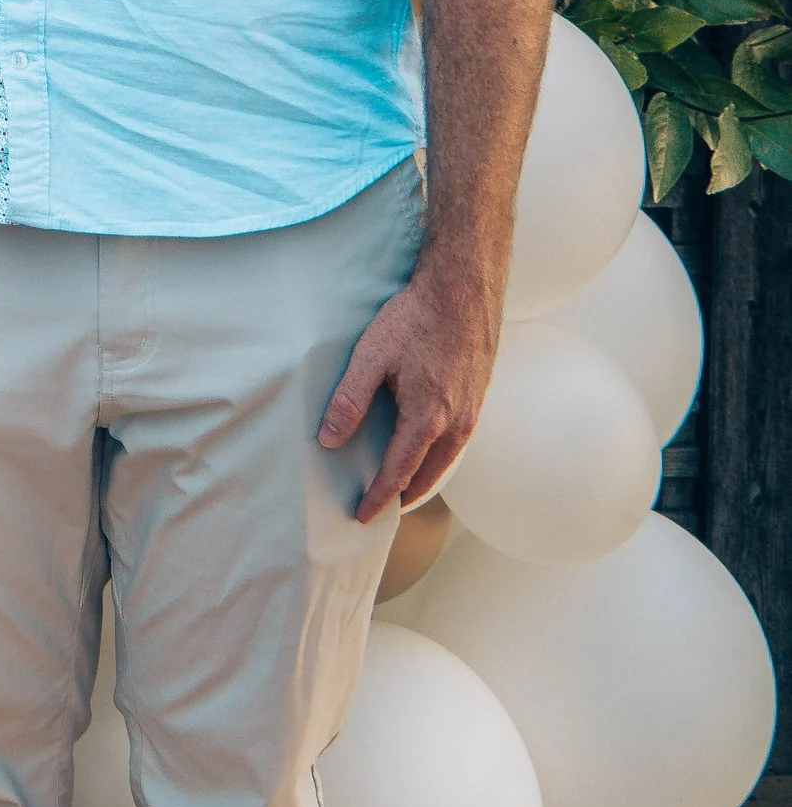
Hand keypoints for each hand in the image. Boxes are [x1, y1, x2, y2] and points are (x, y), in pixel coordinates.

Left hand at [319, 258, 497, 519]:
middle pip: (427, 475)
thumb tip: (329, 440)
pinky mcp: (477, 397)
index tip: (362, 515)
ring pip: (445, 461)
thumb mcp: (371, 356)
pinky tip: (426, 449)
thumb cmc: (415, 319)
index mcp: (427, 419)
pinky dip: (438, 456)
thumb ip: (349, 400)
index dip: (379, 497)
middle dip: (403, 495)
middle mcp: (455, 424)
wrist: (462, 291)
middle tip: (382, 509)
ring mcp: (471, 412)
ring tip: (401, 486)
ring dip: (423, 477)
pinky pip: (457, 441)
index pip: (398, 473)